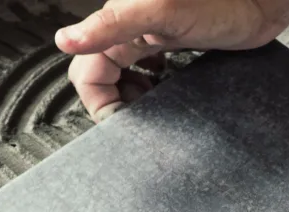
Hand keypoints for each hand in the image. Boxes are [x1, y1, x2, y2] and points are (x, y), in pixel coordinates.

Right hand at [55, 0, 288, 119]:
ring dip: (132, 97)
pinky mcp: (175, 43)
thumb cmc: (223, 1)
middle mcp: (130, 29)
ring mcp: (153, 37)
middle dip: (114, 102)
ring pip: (124, 74)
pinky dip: (152, 86)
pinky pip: (149, 69)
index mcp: (120, 22)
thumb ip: (112, 25)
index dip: (100, 102)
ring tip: (153, 108)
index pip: (87, 72)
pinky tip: (166, 90)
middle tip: (140, 120)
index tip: (124, 123)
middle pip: (101, 75)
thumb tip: (65, 39)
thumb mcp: (161, 12)